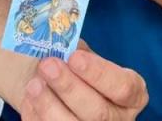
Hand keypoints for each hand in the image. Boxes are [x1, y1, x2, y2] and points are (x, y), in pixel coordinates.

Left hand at [19, 49, 147, 119]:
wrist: (64, 89)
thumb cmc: (81, 71)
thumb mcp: (89, 58)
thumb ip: (80, 53)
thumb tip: (61, 48)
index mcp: (132, 96)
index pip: (123, 88)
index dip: (99, 73)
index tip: (74, 56)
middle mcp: (118, 120)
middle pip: (97, 112)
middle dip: (70, 88)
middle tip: (48, 65)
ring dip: (50, 105)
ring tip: (34, 84)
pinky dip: (37, 116)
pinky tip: (29, 99)